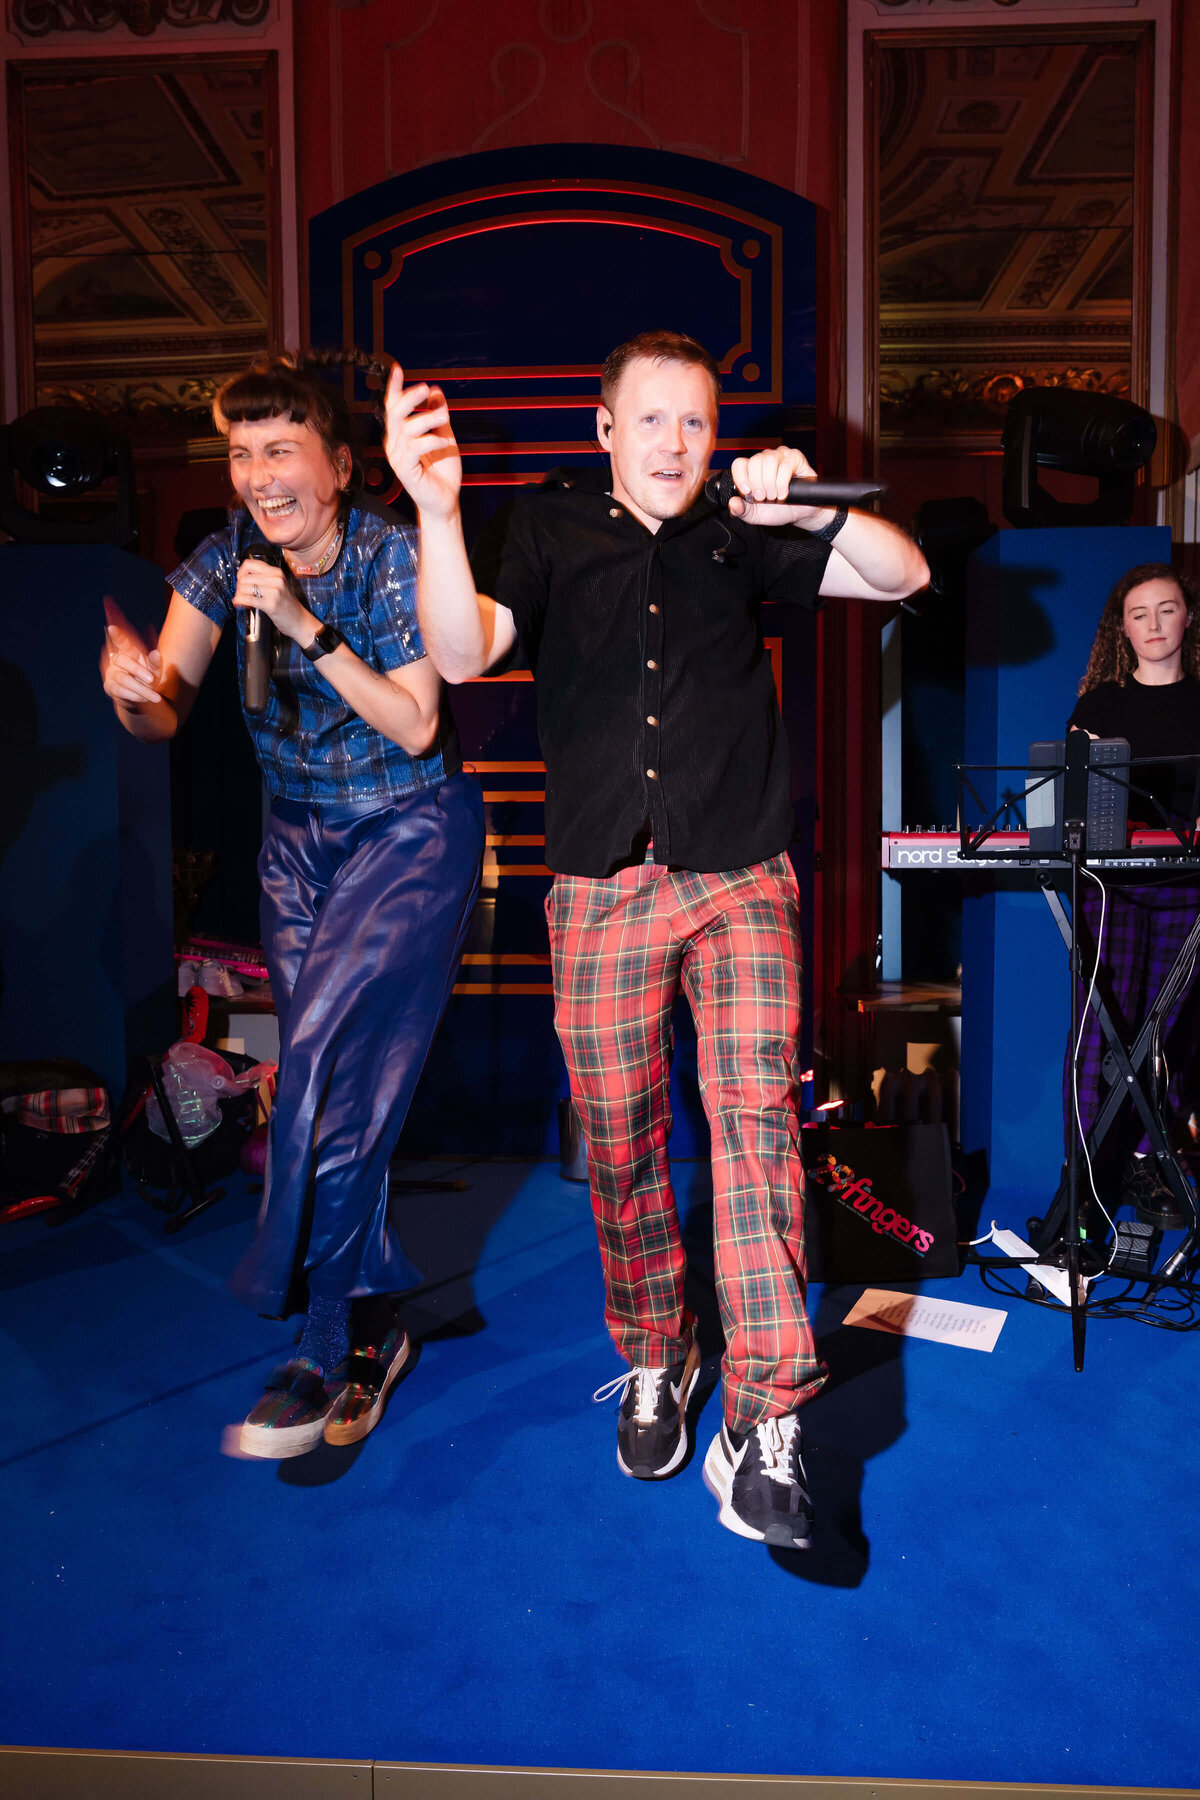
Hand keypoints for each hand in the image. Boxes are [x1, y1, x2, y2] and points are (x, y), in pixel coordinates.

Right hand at [101, 599, 161, 708]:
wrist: (143, 698)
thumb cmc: (149, 678)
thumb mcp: (155, 671)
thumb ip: (155, 663)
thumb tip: (156, 653)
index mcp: (129, 652)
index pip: (121, 642)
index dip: (117, 635)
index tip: (112, 628)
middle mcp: (117, 660)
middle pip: (122, 660)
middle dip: (138, 671)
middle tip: (152, 680)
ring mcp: (111, 673)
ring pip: (123, 678)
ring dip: (140, 688)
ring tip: (155, 696)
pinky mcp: (110, 687)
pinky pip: (121, 691)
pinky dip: (136, 695)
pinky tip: (145, 698)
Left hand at [232, 556, 313, 645]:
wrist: (300, 621)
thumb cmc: (288, 605)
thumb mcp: (279, 585)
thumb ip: (264, 578)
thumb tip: (242, 577)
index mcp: (276, 572)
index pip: (250, 564)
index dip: (241, 572)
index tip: (240, 580)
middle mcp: (276, 579)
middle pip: (244, 577)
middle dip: (239, 587)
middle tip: (241, 594)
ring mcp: (274, 591)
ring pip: (244, 588)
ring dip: (239, 595)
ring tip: (242, 600)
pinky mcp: (270, 604)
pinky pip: (247, 599)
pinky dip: (240, 602)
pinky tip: (240, 604)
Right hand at [384, 364, 461, 520]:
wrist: (445, 501)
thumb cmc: (442, 472)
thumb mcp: (443, 436)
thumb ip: (438, 415)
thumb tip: (436, 391)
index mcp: (400, 435)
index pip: (393, 407)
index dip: (394, 388)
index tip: (397, 369)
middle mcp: (395, 445)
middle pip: (394, 413)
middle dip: (409, 397)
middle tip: (425, 388)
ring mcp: (398, 458)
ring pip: (407, 428)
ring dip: (427, 419)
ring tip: (445, 418)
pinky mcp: (405, 471)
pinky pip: (415, 448)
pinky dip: (432, 441)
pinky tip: (445, 443)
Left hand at [727, 446, 834, 529]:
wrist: (799, 514)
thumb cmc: (777, 511)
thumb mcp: (756, 515)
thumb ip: (741, 511)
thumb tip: (732, 502)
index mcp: (751, 470)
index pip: (740, 464)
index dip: (740, 477)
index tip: (747, 492)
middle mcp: (764, 459)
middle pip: (755, 461)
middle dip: (758, 483)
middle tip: (764, 498)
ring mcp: (780, 456)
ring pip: (769, 460)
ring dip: (771, 483)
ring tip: (774, 496)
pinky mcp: (795, 457)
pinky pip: (786, 465)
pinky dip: (783, 482)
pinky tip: (784, 493)